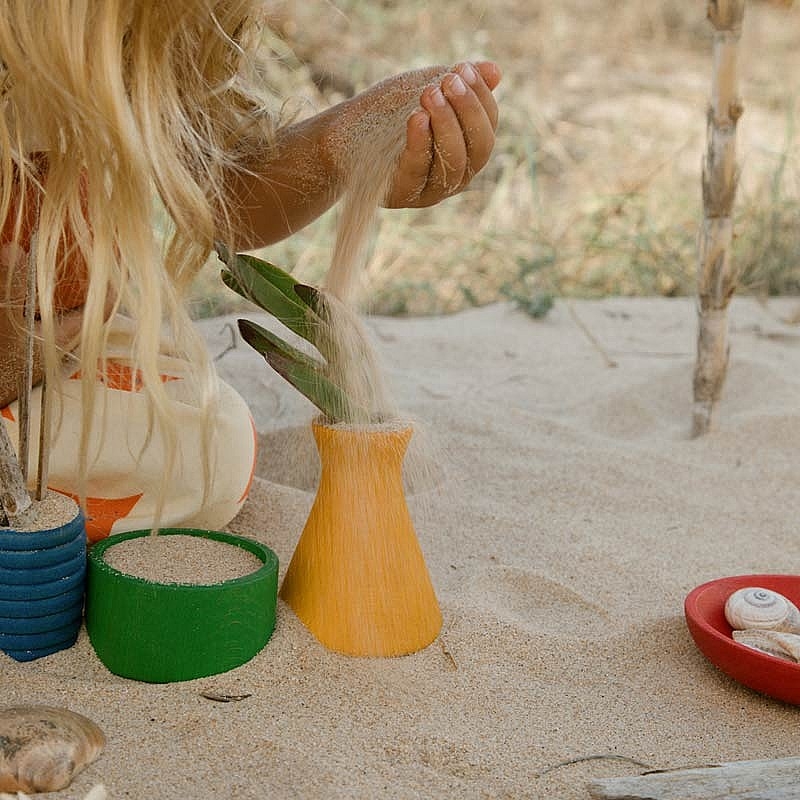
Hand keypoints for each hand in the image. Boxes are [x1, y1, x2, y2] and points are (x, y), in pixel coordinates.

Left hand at [384, 61, 500, 208]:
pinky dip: (420, 143)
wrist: (341, 137)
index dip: (481, 98)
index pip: (488, 127)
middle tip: (449, 81)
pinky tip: (418, 117)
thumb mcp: (425, 91)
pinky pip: (418, 172)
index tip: (463, 69)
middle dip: (467, 112)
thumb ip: (458, 85)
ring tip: (431, 94)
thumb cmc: (389, 113)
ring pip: (453, 165)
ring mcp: (432, 190)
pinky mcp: (403, 195)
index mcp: (467, 151)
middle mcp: (456, 175)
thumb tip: (495, 71)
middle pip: (479, 150)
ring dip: (446, 125)